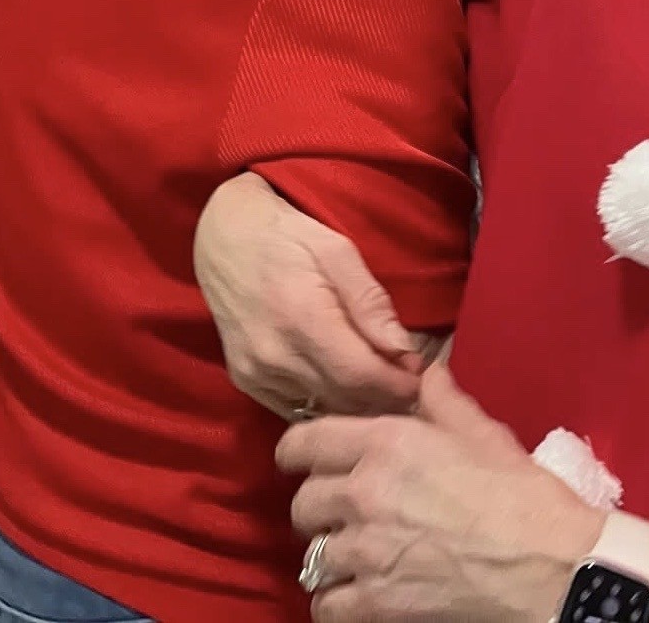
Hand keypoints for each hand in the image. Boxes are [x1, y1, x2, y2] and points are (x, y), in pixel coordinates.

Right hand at [194, 173, 424, 418]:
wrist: (225, 239)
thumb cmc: (289, 236)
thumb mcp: (338, 251)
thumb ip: (369, 301)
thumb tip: (403, 349)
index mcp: (302, 318)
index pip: (359, 375)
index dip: (397, 384)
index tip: (422, 378)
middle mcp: (274, 356)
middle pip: (343, 400)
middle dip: (385, 400)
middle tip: (413, 387)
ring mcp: (255, 374)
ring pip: (321, 412)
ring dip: (358, 408)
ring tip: (385, 390)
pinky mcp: (246, 382)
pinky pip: (296, 411)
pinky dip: (327, 408)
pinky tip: (348, 393)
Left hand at [280, 365, 601, 622]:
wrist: (549, 566)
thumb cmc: (522, 495)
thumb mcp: (484, 434)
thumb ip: (443, 402)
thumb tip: (426, 372)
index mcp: (388, 443)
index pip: (304, 443)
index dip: (297, 453)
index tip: (304, 463)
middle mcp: (365, 493)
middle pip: (304, 504)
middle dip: (320, 510)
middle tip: (346, 516)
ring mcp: (366, 553)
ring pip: (312, 558)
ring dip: (332, 558)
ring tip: (359, 559)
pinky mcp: (374, 604)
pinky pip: (327, 606)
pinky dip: (338, 603)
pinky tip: (361, 595)